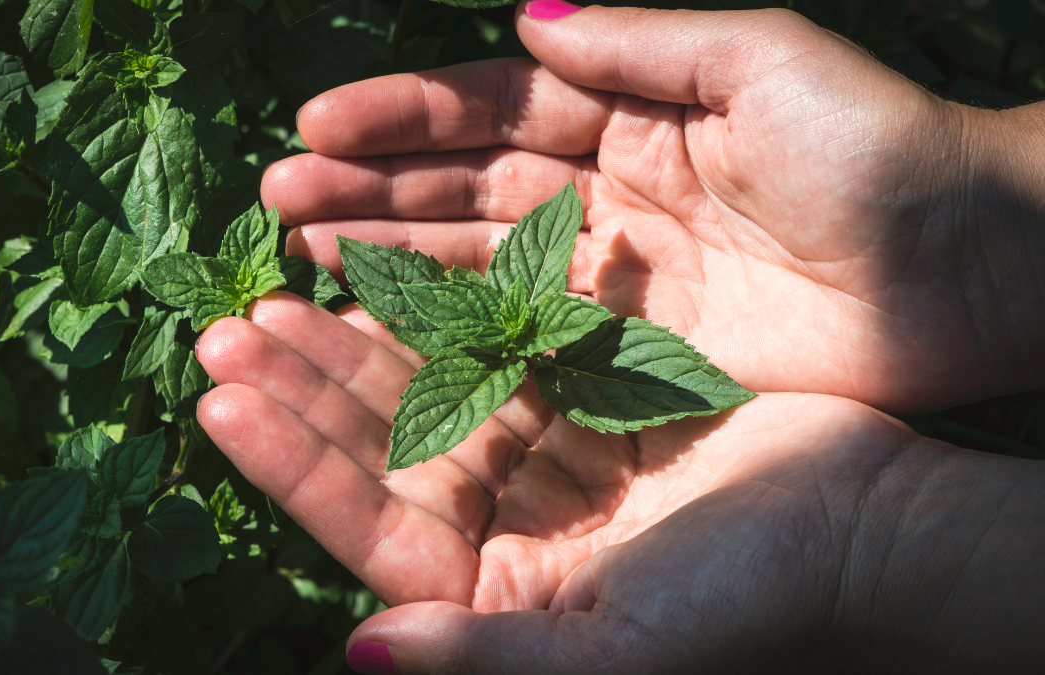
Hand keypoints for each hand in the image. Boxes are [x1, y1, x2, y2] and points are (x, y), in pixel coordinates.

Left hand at [196, 298, 1044, 672]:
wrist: (861, 524)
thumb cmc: (745, 599)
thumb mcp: (611, 649)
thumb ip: (483, 660)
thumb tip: (358, 655)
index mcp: (491, 597)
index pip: (369, 532)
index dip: (294, 471)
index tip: (222, 408)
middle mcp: (498, 531)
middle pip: (378, 455)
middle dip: (301, 395)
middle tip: (226, 331)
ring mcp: (533, 460)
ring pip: (418, 396)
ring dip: (350, 347)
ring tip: (279, 295)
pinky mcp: (572, 402)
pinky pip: (484, 352)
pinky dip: (433, 316)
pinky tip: (379, 276)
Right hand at [263, 4, 1044, 412]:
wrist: (968, 271)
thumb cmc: (877, 150)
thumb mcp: (761, 65)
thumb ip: (644, 46)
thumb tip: (527, 17)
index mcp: (632, 112)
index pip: (493, 107)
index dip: (404, 113)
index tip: (316, 123)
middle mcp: (607, 188)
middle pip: (465, 184)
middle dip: (372, 186)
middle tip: (278, 197)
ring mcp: (614, 273)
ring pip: (479, 259)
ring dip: (392, 252)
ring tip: (305, 250)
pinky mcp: (631, 349)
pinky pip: (526, 333)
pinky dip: (455, 327)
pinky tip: (386, 322)